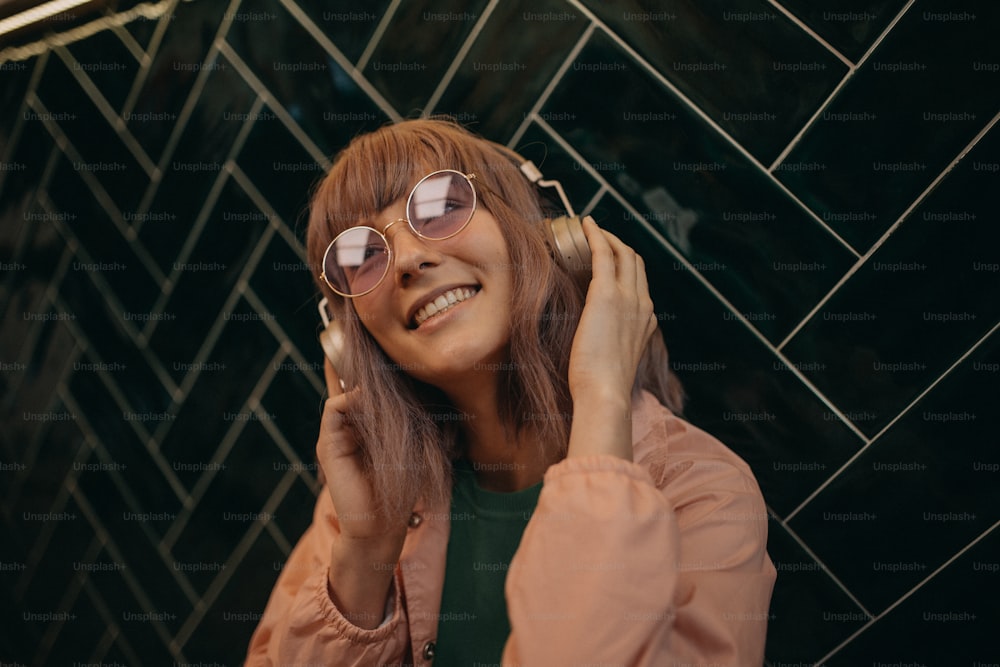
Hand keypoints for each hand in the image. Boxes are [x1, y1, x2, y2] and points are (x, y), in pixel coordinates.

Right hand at [318, 359, 407, 626]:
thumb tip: (430, 387)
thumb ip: (415, 418)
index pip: (363, 385)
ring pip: (343, 389)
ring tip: (381, 364)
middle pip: (348, 380)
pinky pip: (336, 407)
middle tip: (375, 338)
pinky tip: (372, 397)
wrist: (383, 526)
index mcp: (365, 425)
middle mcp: (347, 426)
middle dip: (360, 359)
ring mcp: (336, 434)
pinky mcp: (329, 443)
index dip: (371, 364)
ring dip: (363, 378)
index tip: (386, 342)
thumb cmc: (404, 488)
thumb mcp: (415, 443)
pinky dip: (353, 397)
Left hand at [565, 217, 656, 459]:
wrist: (605, 393)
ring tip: (589, 228)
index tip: (608, 258)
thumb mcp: (614, 362)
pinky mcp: (606, 294)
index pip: (640, 283)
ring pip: (623, 253)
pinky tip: (585, 225)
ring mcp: (628, 298)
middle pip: (635, 262)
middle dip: (618, 245)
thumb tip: (595, 343)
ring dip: (607, 237)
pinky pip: (604, 253)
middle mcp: (643, 305)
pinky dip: (596, 235)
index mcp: (647, 321)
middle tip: (597, 237)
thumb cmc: (601, 386)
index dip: (626, 266)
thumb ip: (612, 346)